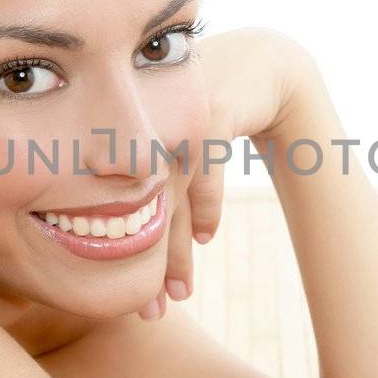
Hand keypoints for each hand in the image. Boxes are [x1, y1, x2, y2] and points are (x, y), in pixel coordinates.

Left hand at [137, 27, 313, 319]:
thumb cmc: (215, 113)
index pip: (116, 211)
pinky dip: (206, 203)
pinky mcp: (211, 107)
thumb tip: (124, 250)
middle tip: (149, 312)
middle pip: (140, 208)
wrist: (262, 65)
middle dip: (147, 267)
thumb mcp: (180, 149)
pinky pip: (206, 164)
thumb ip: (156, 190)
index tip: (134, 305)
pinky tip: (206, 237)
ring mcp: (177, 116)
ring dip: (176, 248)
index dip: (124, 262)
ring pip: (171, 194)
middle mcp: (147, 125)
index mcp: (127, 138)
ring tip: (179, 292)